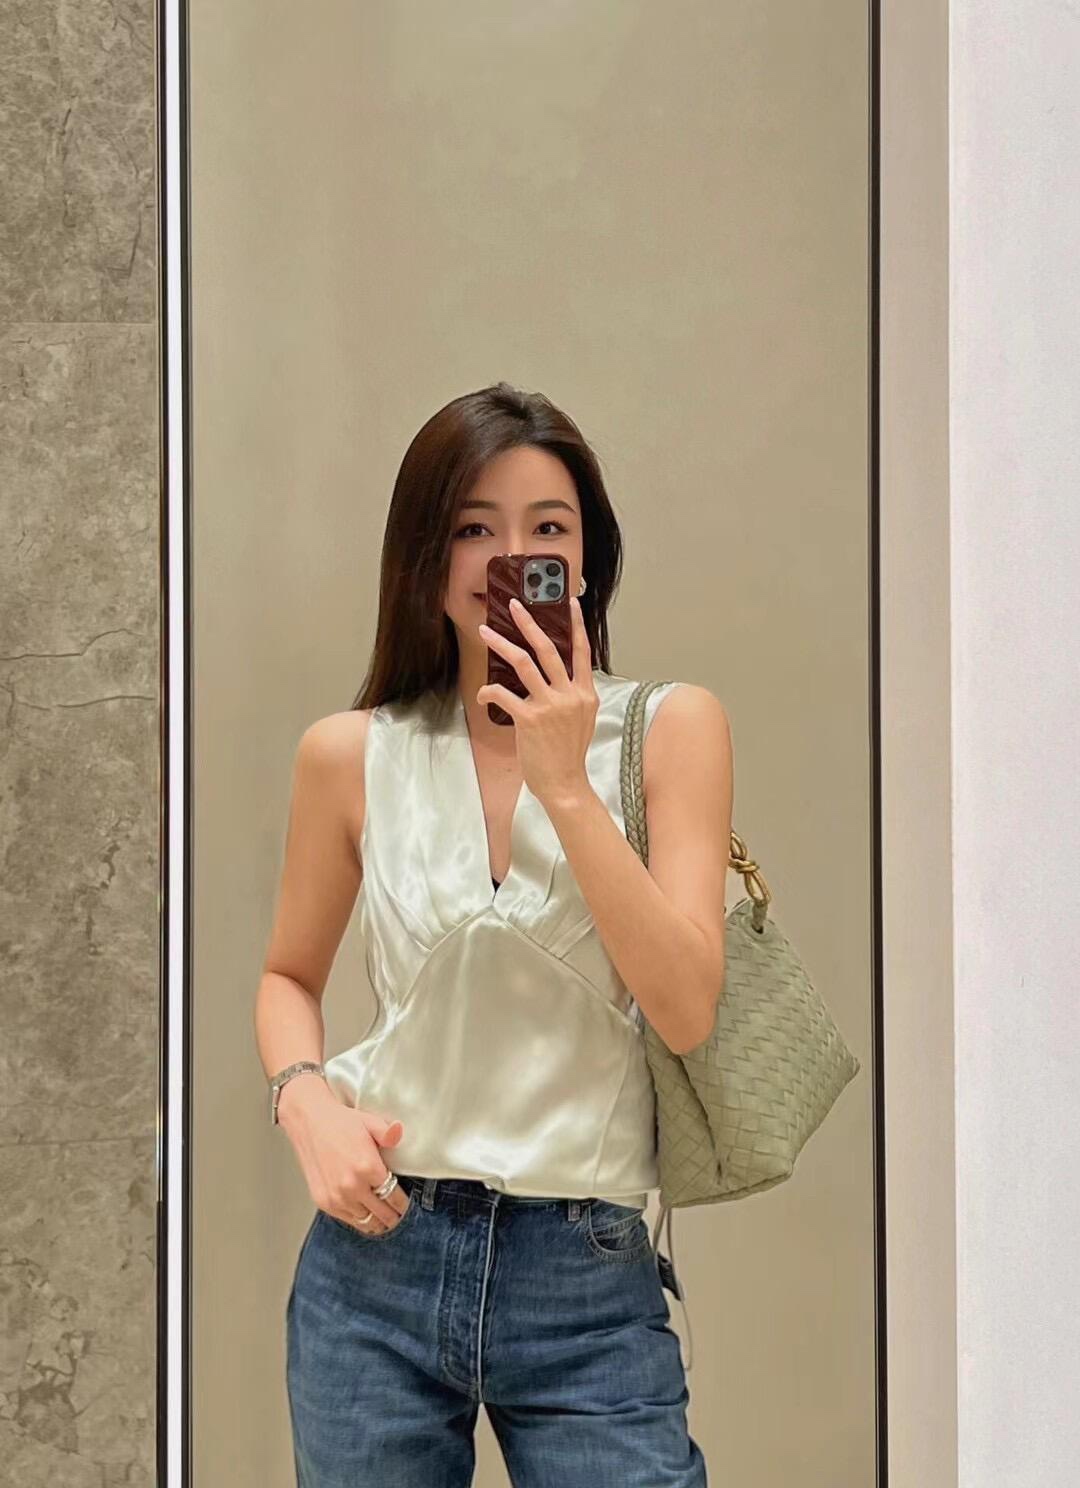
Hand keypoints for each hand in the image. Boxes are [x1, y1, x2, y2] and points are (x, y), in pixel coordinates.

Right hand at [278, 1081, 411, 1234]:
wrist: (309, 1122)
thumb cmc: (340, 1122)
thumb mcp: (370, 1122)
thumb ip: (388, 1133)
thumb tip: (399, 1133)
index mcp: (367, 1167)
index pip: (393, 1197)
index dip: (403, 1205)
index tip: (406, 1206)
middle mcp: (352, 1187)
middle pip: (382, 1214)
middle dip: (393, 1217)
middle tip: (399, 1216)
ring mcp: (336, 1197)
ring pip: (366, 1222)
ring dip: (377, 1222)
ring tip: (384, 1219)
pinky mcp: (324, 1202)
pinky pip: (348, 1220)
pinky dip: (359, 1220)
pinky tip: (366, 1215)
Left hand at [477, 595, 598, 809]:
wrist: (565, 784)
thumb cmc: (568, 755)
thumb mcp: (582, 721)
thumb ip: (573, 697)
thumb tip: (557, 679)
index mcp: (585, 693)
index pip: (582, 651)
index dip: (575, 625)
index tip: (569, 603)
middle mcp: (570, 695)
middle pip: (548, 649)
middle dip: (529, 623)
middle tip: (515, 605)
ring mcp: (550, 705)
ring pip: (524, 663)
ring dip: (502, 644)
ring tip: (487, 631)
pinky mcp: (530, 719)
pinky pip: (503, 694)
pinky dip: (488, 691)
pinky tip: (481, 695)